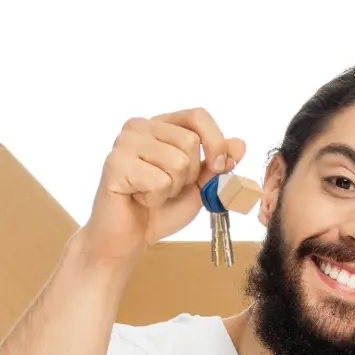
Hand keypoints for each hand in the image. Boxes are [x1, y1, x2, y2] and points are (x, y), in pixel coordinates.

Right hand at [82, 108, 251, 260]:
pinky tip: (140, 198)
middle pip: (190, 141)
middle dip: (190, 175)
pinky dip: (156, 198)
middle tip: (168, 187)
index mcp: (160, 125)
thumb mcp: (201, 184)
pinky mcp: (114, 164)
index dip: (215, 141)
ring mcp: (124, 143)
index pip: (197, 115)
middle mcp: (139, 127)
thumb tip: (240, 143)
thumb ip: (218, 163)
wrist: (131, 238)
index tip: (219, 167)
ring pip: (177, 161)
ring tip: (153, 193)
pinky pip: (158, 180)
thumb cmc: (162, 208)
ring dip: (172, 188)